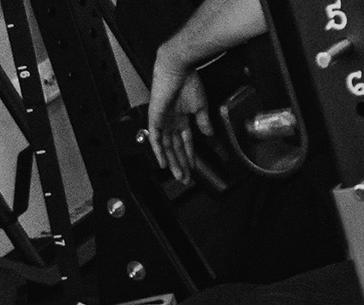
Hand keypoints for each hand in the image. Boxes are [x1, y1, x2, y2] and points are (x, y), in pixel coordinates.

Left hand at [146, 57, 213, 183]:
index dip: (189, 156)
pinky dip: (159, 152)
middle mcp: (171, 122)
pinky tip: (163, 163)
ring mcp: (162, 121)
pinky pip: (155, 139)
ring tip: (178, 174)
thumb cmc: (188, 81)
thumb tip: (209, 134)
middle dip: (181, 164)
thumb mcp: (200, 106)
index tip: (193, 168)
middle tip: (185, 178)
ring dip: (173, 162)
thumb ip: (203, 122)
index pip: (185, 142)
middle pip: (175, 148)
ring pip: (166, 147)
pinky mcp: (155, 118)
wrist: (178, 69)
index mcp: (181, 118)